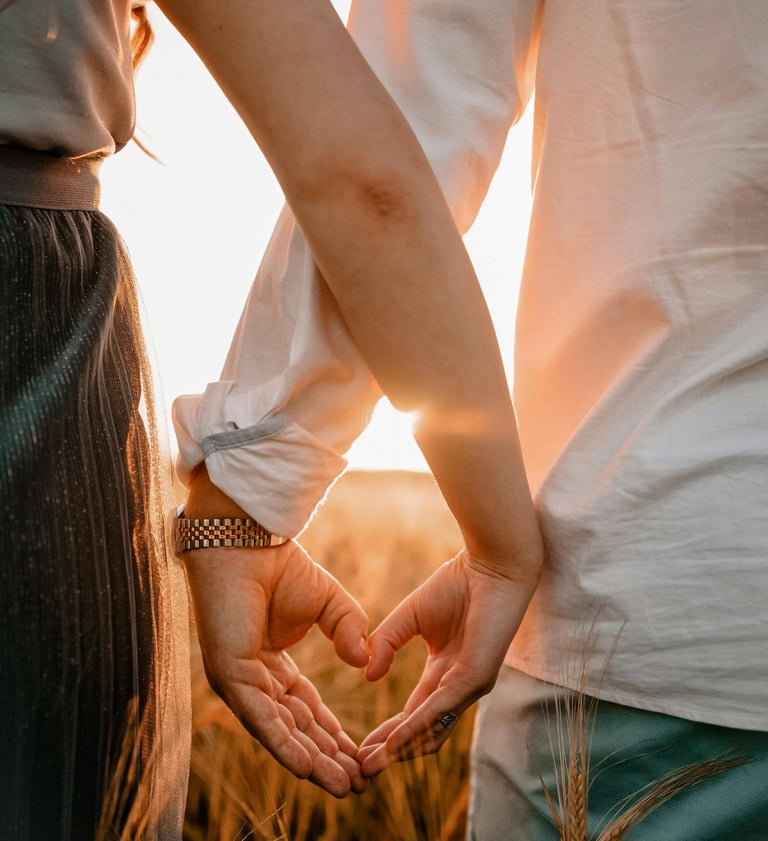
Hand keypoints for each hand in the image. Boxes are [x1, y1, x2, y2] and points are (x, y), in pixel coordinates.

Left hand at [184, 539, 369, 796]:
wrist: (250, 540)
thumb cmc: (282, 566)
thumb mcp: (331, 603)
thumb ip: (351, 630)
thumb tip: (364, 662)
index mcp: (272, 664)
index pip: (306, 709)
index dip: (333, 735)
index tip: (360, 758)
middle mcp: (254, 679)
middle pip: (295, 728)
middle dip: (327, 758)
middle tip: (356, 785)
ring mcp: (240, 681)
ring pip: (280, 731)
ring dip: (312, 761)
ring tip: (343, 785)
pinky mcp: (230, 675)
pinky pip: (261, 717)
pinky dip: (285, 744)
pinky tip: (308, 767)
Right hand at [358, 549, 538, 776]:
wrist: (490, 565)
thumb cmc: (457, 584)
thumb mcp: (409, 617)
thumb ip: (386, 643)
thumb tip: (368, 675)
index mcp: (445, 672)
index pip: (414, 713)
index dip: (388, 733)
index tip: (360, 749)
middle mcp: (458, 686)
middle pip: (422, 732)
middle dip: (391, 752)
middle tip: (360, 770)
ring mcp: (469, 685)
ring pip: (432, 730)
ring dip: (400, 750)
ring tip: (370, 764)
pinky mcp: (476, 678)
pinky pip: (440, 710)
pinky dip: (414, 728)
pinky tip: (393, 740)